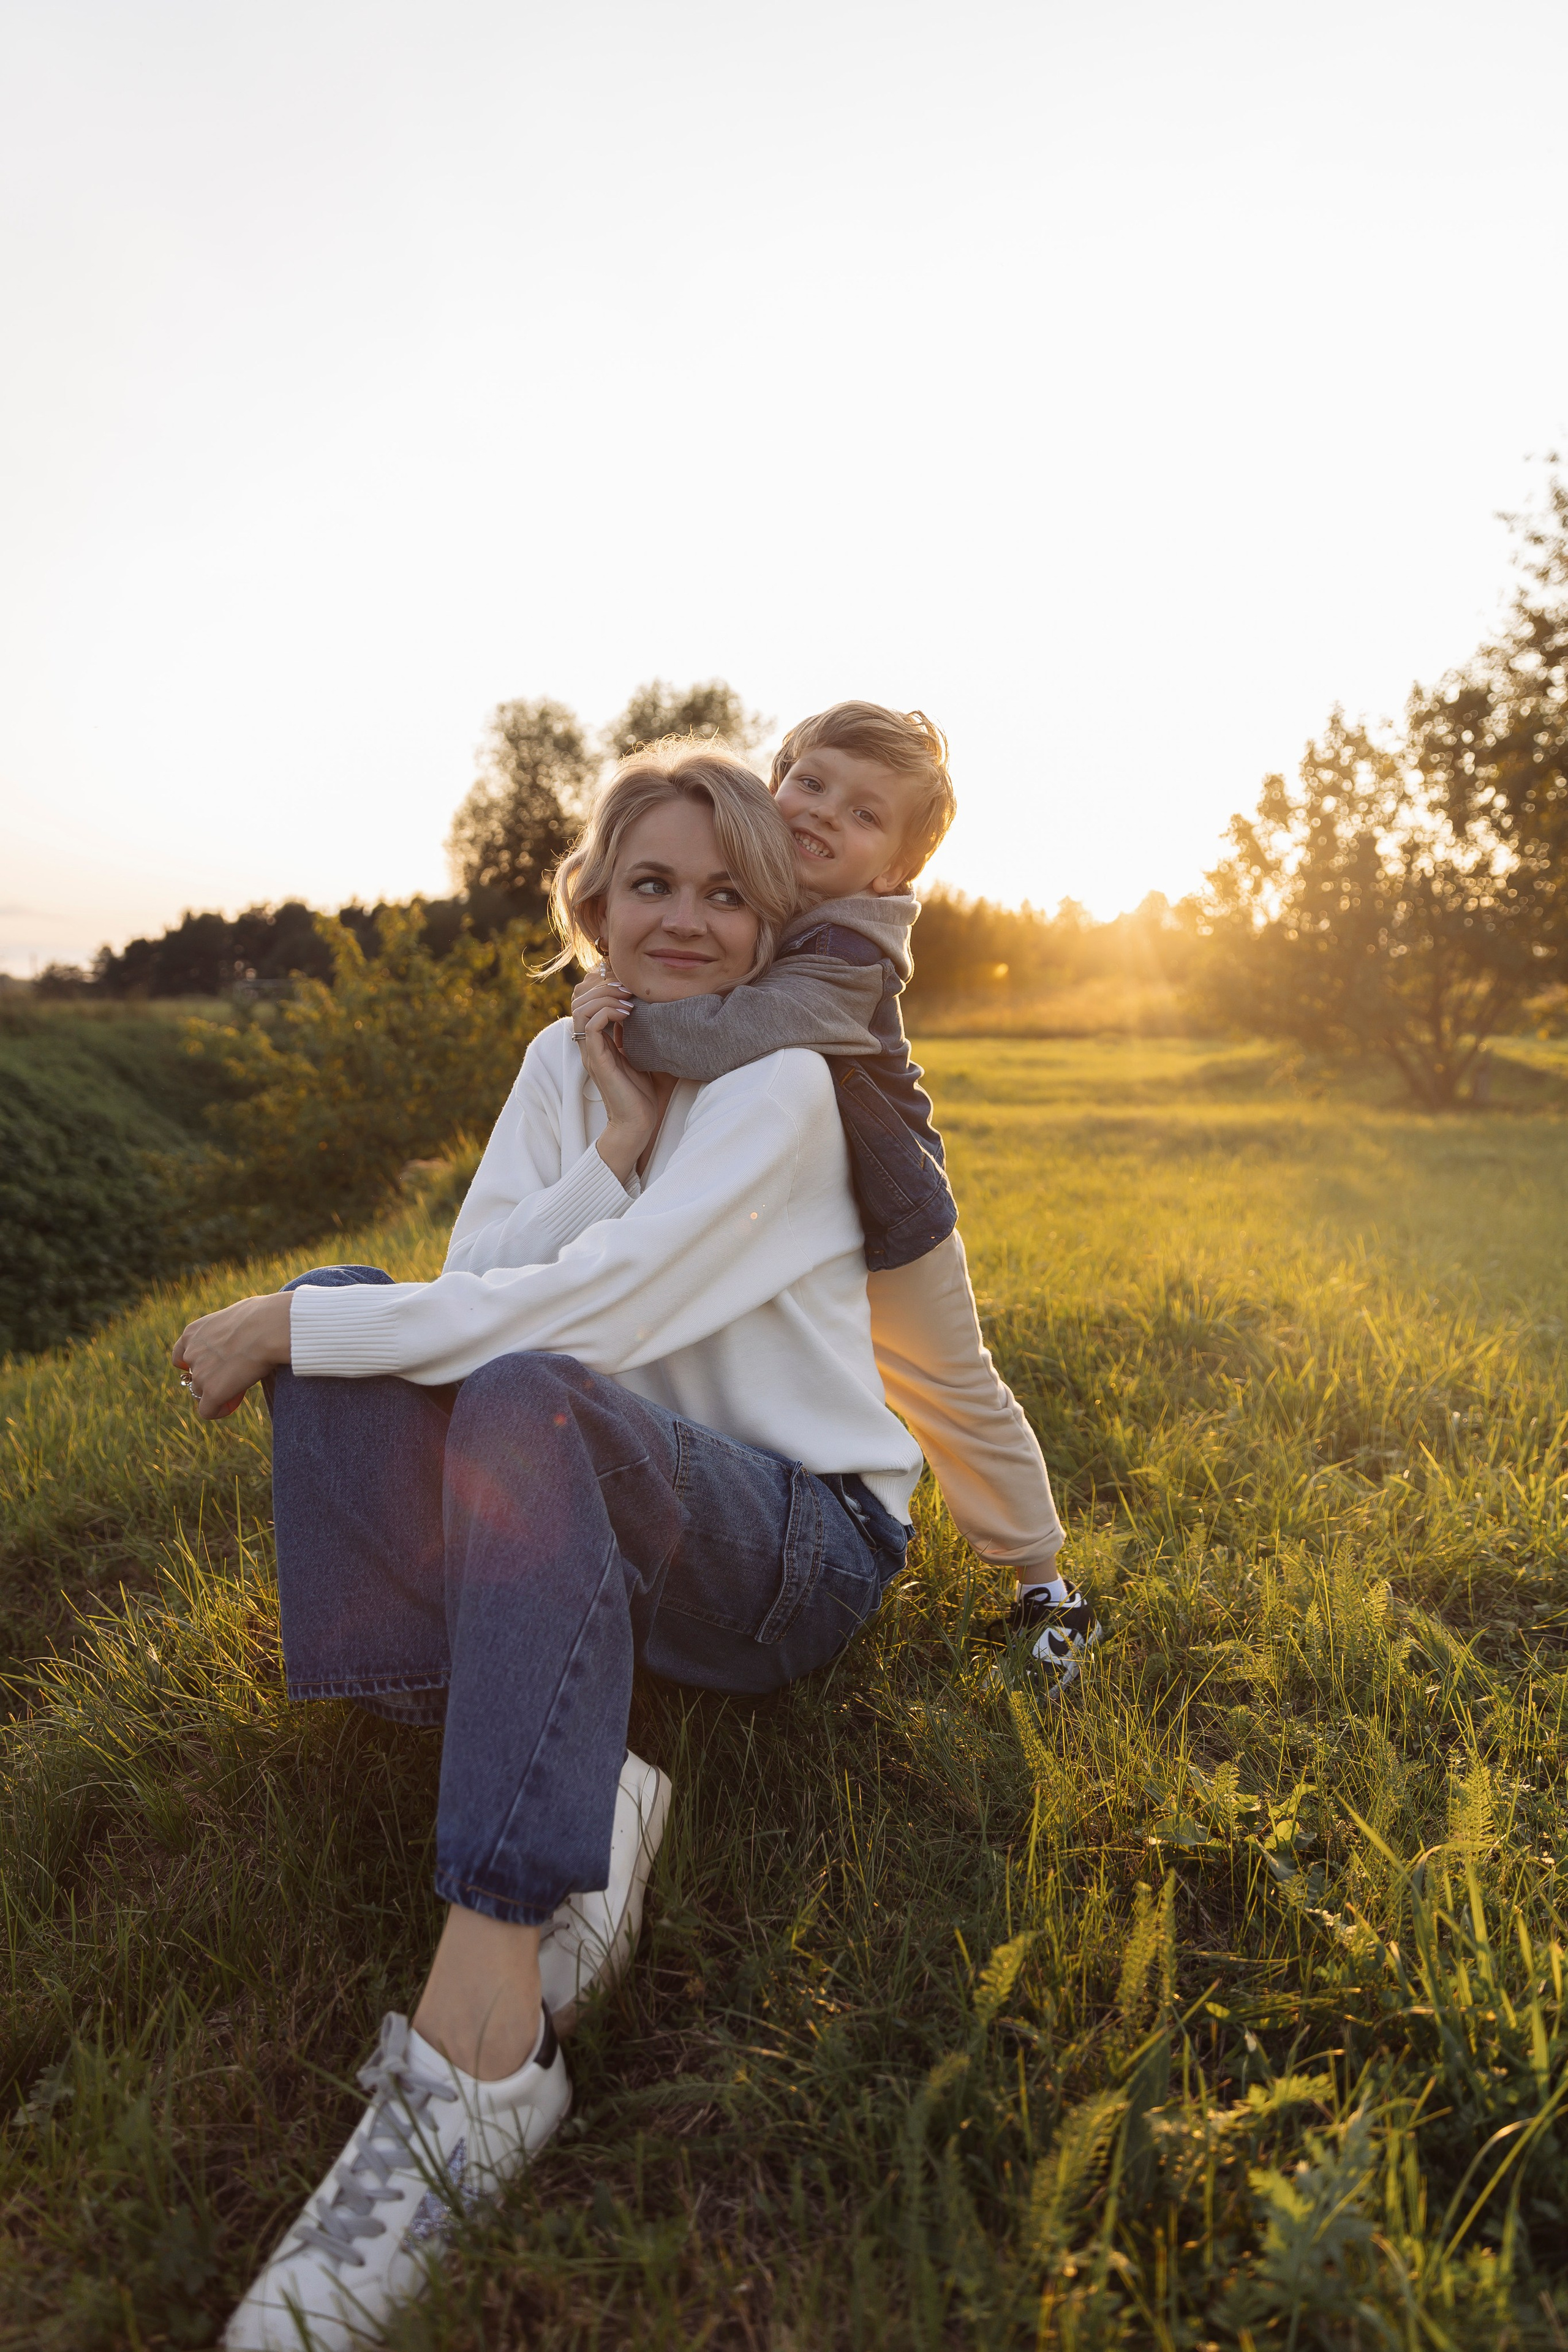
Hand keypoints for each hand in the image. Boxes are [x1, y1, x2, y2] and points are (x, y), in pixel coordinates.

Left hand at [172, 1293, 292, 1419]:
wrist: (268, 1329)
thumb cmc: (262, 1316)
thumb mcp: (234, 1316)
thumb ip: (226, 1329)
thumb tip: (239, 1334)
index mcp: (192, 1333)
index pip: (180, 1357)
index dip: (195, 1364)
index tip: (212, 1366)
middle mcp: (191, 1354)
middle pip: (195, 1376)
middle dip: (211, 1378)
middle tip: (234, 1374)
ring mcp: (200, 1374)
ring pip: (202, 1392)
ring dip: (217, 1392)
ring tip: (240, 1385)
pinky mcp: (212, 1392)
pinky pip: (208, 1411)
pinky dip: (219, 1410)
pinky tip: (233, 1402)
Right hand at [571, 965, 660, 1182]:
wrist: (639, 1123)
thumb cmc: (645, 1092)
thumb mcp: (646, 1052)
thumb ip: (643, 1030)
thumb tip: (657, 1005)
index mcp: (599, 1038)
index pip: (586, 997)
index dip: (602, 982)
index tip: (628, 983)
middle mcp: (590, 1042)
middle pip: (579, 997)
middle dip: (603, 984)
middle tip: (628, 988)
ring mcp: (591, 1051)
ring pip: (581, 1007)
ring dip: (605, 996)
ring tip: (628, 1001)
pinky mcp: (596, 1061)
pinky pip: (590, 1026)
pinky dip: (607, 1012)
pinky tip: (627, 1014)